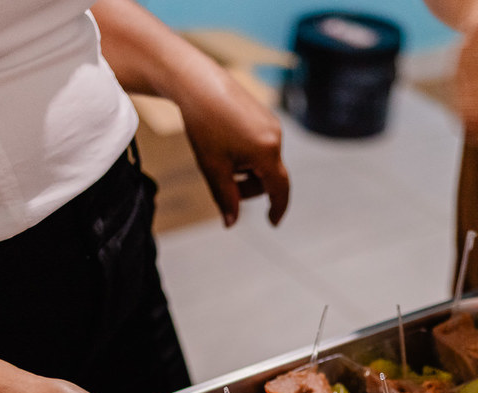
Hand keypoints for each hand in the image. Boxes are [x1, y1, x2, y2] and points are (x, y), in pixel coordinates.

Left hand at [176, 67, 289, 226]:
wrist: (197, 83)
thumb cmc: (204, 126)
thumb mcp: (213, 167)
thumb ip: (225, 198)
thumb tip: (231, 224)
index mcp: (266, 152)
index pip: (280, 189)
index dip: (277, 208)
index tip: (273, 223)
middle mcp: (276, 137)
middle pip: (268, 177)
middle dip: (249, 186)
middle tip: (223, 182)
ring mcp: (272, 124)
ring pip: (264, 161)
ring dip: (246, 170)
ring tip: (221, 157)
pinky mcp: (264, 115)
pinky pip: (262, 145)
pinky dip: (247, 154)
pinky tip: (225, 142)